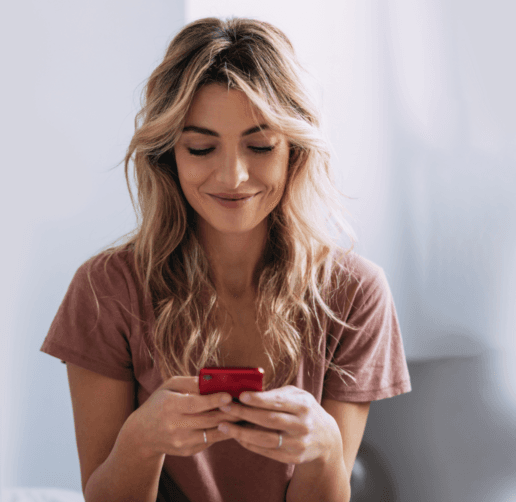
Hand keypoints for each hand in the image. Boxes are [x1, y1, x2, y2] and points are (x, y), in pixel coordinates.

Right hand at [124, 376, 243, 458]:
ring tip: (244, 414)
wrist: (142, 434)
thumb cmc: (159, 403)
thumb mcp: (169, 386)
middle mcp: (175, 426)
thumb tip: (212, 379)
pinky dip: (222, 432)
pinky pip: (209, 441)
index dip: (213, 400)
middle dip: (229, 412)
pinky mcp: (187, 451)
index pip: (195, 404)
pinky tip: (233, 424)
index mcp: (169, 406)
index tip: (229, 395)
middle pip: (208, 420)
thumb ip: (190, 382)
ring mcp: (181, 442)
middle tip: (245, 404)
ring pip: (212, 433)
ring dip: (230, 424)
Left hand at [216, 385, 340, 464]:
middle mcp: (302, 425)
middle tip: (224, 407)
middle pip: (269, 420)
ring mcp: (298, 443)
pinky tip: (236, 437)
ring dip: (241, 433)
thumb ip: (278, 393)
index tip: (240, 395)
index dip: (258, 399)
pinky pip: (266, 452)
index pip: (278, 402)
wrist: (327, 439)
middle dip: (244, 413)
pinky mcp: (293, 458)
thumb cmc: (305, 410)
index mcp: (303, 405)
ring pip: (265, 439)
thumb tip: (249, 391)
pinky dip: (249, 444)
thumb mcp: (298, 396)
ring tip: (223, 426)